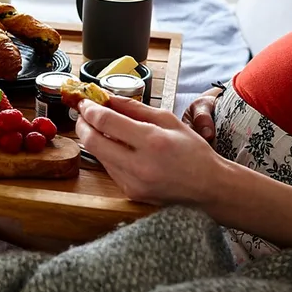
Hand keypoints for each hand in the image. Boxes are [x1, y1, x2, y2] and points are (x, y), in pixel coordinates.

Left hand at [76, 96, 223, 204]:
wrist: (209, 188)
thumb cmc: (193, 152)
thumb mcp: (169, 120)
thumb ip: (135, 108)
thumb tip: (108, 98)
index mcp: (152, 142)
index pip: (106, 122)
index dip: (90, 109)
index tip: (85, 100)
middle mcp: (139, 165)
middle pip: (92, 141)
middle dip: (83, 124)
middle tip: (83, 112)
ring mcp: (133, 183)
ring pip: (98, 155)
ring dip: (93, 138)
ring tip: (99, 125)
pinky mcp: (130, 193)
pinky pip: (109, 168)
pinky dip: (106, 153)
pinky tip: (114, 145)